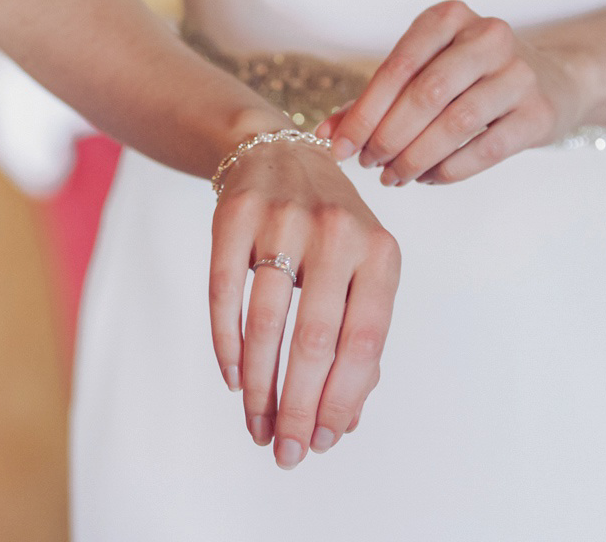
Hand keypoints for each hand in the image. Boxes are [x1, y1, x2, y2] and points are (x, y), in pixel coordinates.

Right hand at [209, 140, 399, 468]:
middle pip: (316, 340)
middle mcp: (337, 232)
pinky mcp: (234, 215)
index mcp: (380, 252)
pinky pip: (224, 293)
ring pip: (266, 323)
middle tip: (285, 452)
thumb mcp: (361, 270)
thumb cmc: (328, 230)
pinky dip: (227, 344)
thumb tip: (344, 419)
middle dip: (298, 407)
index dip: (342, 400)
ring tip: (256, 426)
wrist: (279, 154)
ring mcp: (283, 221)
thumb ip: (360, 337)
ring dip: (260, 387)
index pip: (364, 343)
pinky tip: (234, 379)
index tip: (322, 443)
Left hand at [317, 0, 583, 184]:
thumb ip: (373, 101)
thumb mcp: (422, 73)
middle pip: (426, 95)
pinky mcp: (538, 112)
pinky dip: (449, 170)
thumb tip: (325, 136)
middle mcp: (488, 36)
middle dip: (388, 137)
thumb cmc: (467, 77)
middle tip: (369, 165)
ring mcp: (519, 73)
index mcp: (449, 17)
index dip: (363, 113)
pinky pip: (486, 149)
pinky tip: (427, 178)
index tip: (340, 149)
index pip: (396, 67)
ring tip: (394, 176)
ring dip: (415, 158)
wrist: (551, 80)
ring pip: (455, 124)